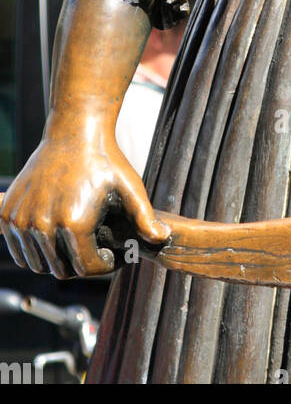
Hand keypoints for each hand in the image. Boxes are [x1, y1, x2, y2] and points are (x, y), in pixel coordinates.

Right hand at [0, 125, 170, 278]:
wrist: (73, 133)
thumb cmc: (105, 160)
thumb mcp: (130, 187)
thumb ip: (145, 217)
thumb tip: (161, 239)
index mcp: (73, 223)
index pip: (87, 269)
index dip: (106, 265)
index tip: (113, 254)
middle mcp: (43, 226)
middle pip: (62, 271)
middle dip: (82, 264)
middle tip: (96, 247)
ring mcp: (21, 222)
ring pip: (39, 265)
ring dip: (58, 259)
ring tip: (78, 241)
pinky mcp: (7, 217)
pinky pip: (20, 252)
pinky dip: (36, 251)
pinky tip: (57, 235)